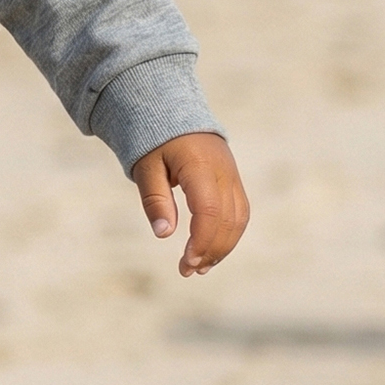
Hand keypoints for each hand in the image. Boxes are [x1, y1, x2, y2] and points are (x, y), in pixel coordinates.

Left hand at [131, 132, 248, 276]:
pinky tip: (211, 250)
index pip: (210, 211)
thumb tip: (164, 234)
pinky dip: (228, 234)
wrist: (175, 112)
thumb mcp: (146, 167)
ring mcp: (232, 176)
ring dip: (223, 246)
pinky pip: (239, 212)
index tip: (186, 262)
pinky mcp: (234, 180)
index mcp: (200, 166)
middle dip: (212, 250)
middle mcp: (224, 172)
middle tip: (188, 271)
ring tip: (200, 267)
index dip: (201, 241)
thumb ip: (155, 199)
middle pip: (229, 220)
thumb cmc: (155, 141)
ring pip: (239, 218)